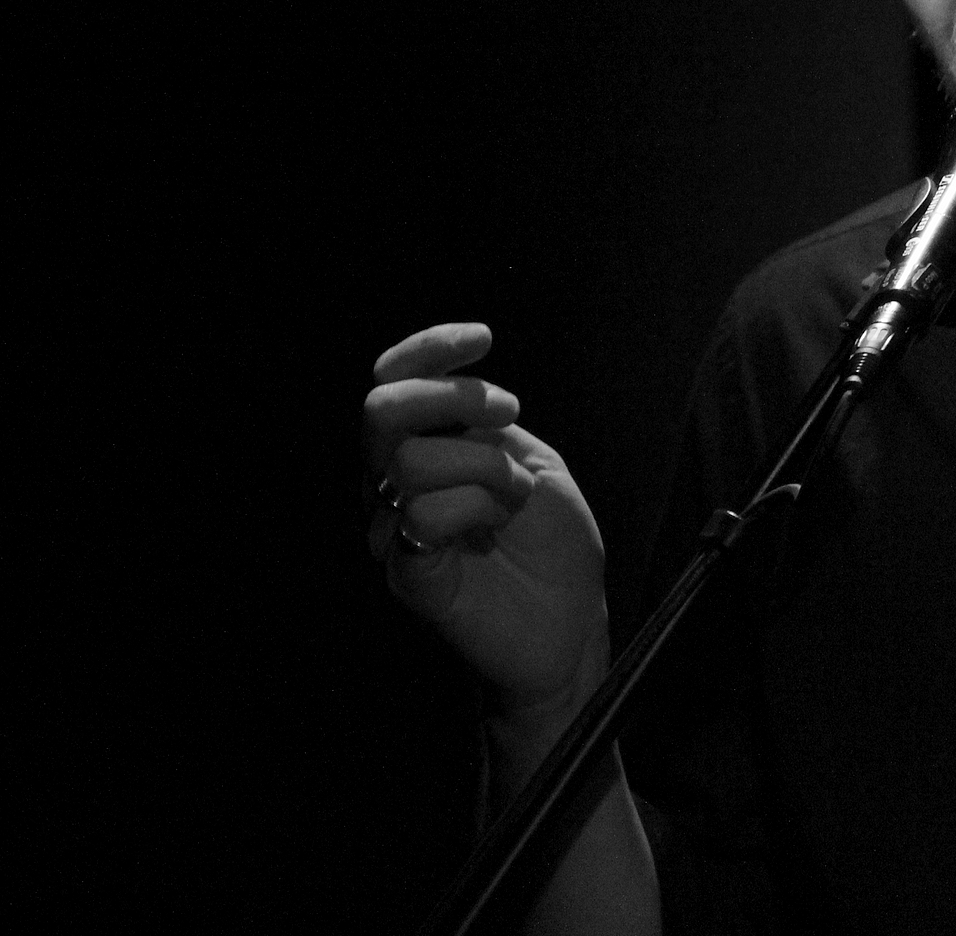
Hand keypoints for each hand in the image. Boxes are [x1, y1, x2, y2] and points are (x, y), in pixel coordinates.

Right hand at [365, 323, 606, 719]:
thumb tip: (450, 401)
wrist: (573, 617)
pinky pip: (421, 519)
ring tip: (514, 495)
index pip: (393, 380)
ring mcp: (394, 527)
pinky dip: (472, 510)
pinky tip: (495, 529)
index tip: (482, 339)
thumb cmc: (554, 539)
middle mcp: (395, 480)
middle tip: (509, 413)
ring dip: (483, 466)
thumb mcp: (531, 462)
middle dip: (453, 398)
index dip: (427, 349)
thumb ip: (484, 429)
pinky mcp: (406, 574)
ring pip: (410, 461)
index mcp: (425, 445)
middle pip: (382, 410)